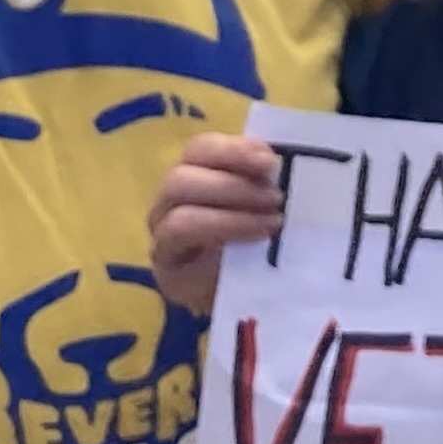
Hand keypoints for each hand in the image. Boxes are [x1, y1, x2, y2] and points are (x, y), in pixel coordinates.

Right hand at [148, 132, 283, 313]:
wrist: (252, 293)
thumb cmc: (261, 239)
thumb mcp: (265, 203)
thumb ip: (264, 181)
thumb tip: (278, 166)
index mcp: (192, 175)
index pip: (199, 150)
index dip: (233, 150)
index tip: (269, 161)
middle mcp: (167, 205)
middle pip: (180, 180)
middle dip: (233, 185)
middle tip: (276, 198)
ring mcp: (163, 243)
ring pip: (178, 219)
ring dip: (230, 218)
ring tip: (271, 224)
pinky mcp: (170, 277)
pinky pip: (185, 261)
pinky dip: (220, 248)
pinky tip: (252, 250)